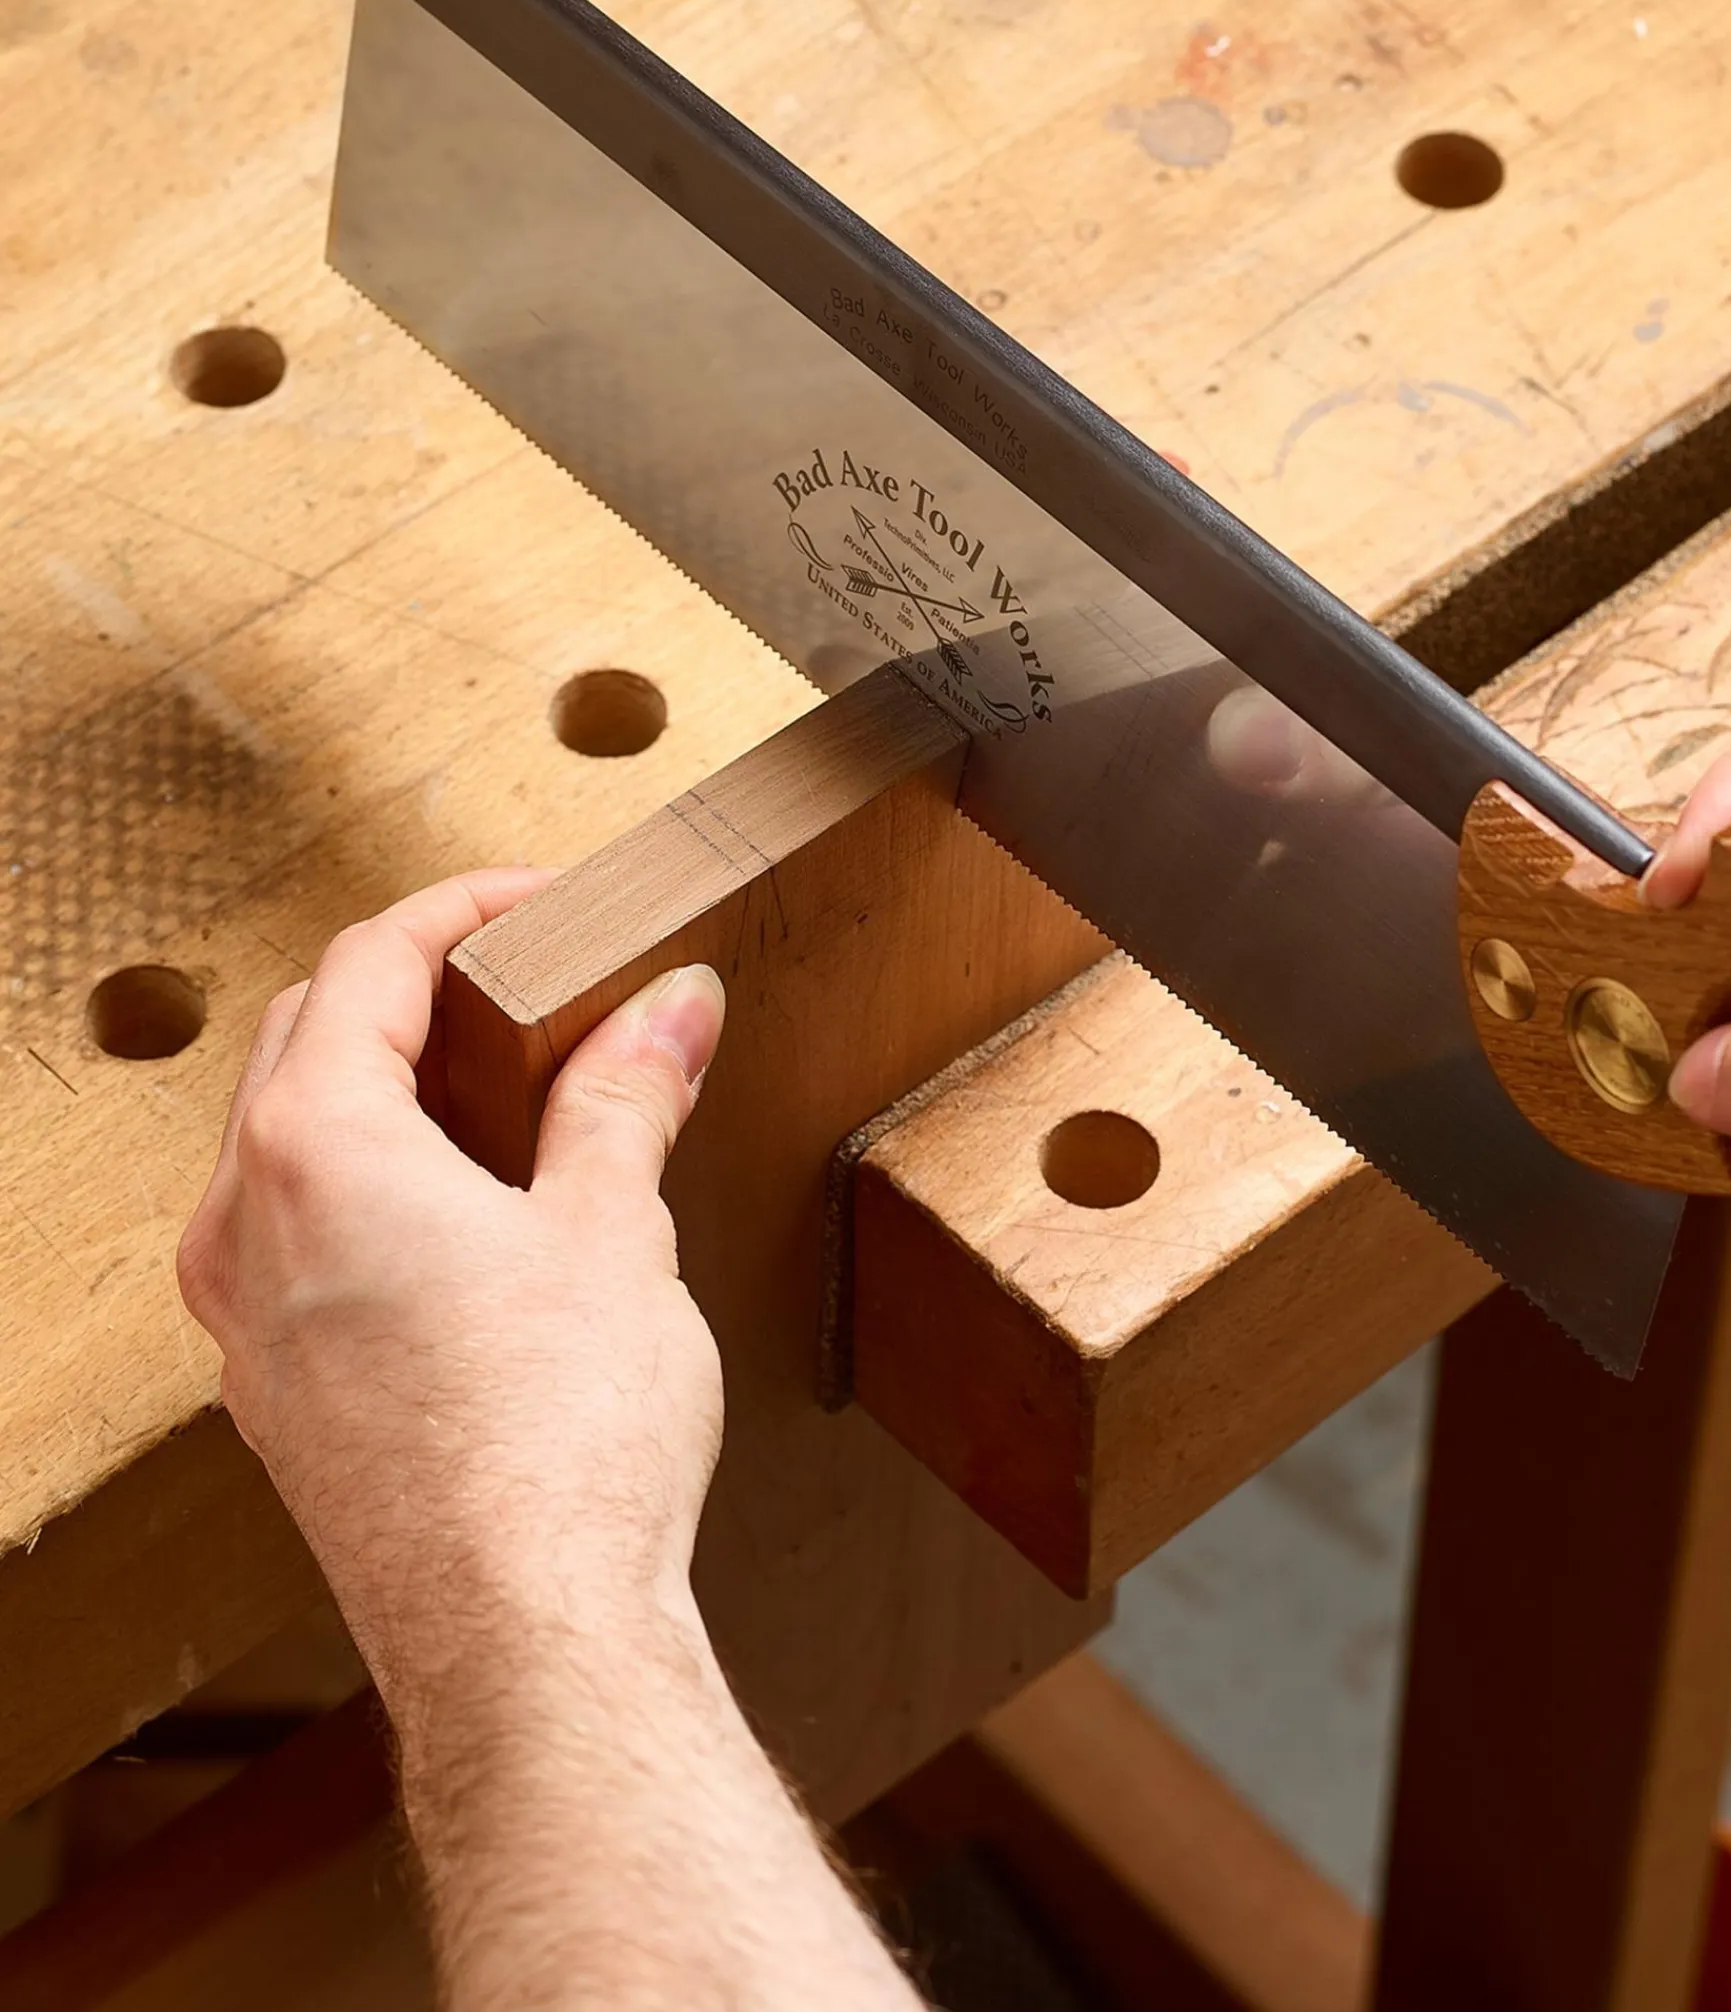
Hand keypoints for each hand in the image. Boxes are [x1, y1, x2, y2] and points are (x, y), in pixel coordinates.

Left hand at [177, 871, 729, 1716]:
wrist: (521, 1642)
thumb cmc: (558, 1442)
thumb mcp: (612, 1229)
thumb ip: (627, 1096)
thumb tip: (672, 1005)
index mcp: (315, 1151)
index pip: (366, 964)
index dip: (460, 910)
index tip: (540, 901)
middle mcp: (244, 1228)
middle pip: (307, 1038)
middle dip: (412, 986)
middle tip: (528, 977)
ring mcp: (245, 1323)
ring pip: (288, 1143)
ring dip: (385, 1085)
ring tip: (508, 1089)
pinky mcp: (276, 1398)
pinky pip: (294, 1240)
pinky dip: (369, 1183)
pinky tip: (471, 1217)